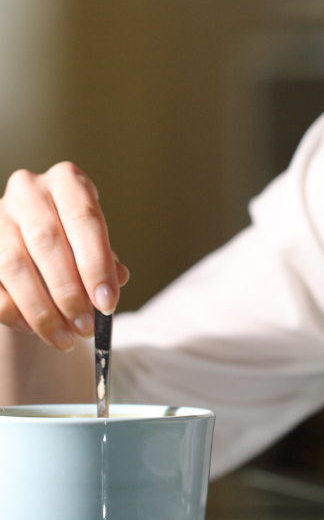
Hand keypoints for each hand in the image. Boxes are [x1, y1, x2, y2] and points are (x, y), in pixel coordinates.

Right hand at [0, 164, 128, 349]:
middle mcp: (28, 191)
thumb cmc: (74, 239)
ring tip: (65, 338)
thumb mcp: (95, 241)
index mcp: (66, 181)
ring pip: (13, 265)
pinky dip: (13, 311)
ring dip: (41, 309)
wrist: (34, 239)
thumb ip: (105, 259)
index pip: (84, 220)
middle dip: (68, 291)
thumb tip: (115, 280)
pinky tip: (34, 330)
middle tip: (86, 326)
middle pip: (46, 242)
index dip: (96, 264)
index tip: (107, 303)